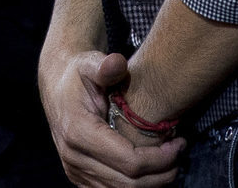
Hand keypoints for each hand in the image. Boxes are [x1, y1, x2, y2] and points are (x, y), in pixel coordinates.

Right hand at [39, 45, 182, 187]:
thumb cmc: (79, 73)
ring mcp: (75, 171)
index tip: (179, 143)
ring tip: (170, 163)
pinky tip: (151, 170)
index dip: (159, 158)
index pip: (128, 161)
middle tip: (180, 155)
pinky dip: (134, 185)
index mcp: (78, 132)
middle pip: (127, 184)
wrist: (57, 85)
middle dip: (160, 174)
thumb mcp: (91, 63)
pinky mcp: (79, 177)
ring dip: (150, 183)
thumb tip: (118, 63)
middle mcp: (74, 158)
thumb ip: (106, 66)